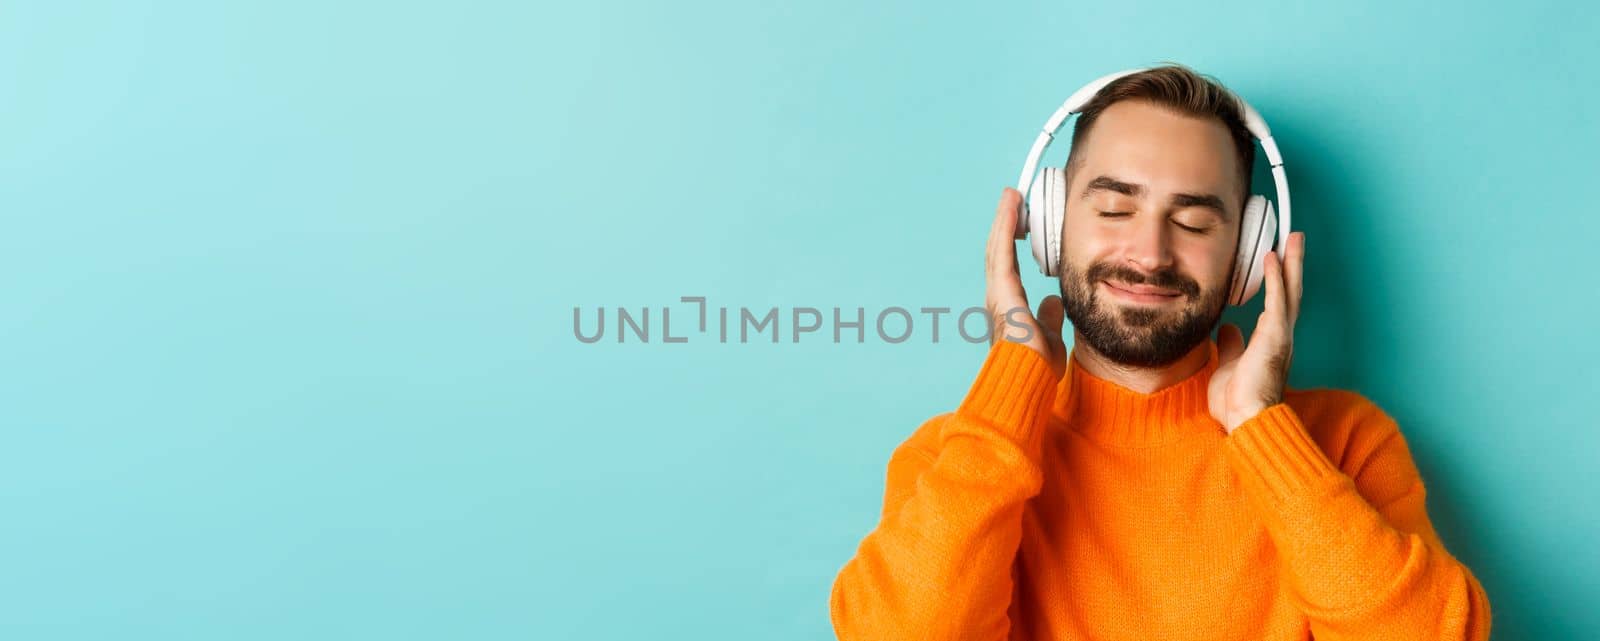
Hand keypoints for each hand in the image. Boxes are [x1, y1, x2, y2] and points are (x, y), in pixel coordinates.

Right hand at [986, 187, 1066, 377]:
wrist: (1027, 382)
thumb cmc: (1035, 368)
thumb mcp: (1049, 335)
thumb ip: (1048, 316)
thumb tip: (1052, 303)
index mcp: (1008, 306)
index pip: (1007, 265)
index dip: (1010, 240)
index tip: (1020, 221)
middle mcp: (998, 297)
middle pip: (999, 252)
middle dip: (1006, 224)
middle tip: (1013, 199)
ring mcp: (997, 294)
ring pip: (997, 247)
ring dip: (1004, 220)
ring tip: (1011, 196)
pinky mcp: (1002, 292)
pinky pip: (1001, 251)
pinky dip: (1005, 227)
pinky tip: (1011, 207)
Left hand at [1209, 231, 1304, 433]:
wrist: (1246, 422)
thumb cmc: (1238, 402)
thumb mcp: (1230, 365)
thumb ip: (1233, 345)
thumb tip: (1229, 329)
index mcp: (1270, 342)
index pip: (1277, 304)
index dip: (1279, 280)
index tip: (1277, 258)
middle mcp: (1280, 336)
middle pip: (1290, 291)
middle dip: (1293, 263)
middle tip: (1295, 237)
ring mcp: (1281, 336)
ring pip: (1289, 291)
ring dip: (1291, 263)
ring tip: (1292, 238)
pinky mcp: (1275, 338)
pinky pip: (1277, 301)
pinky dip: (1276, 278)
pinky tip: (1273, 258)